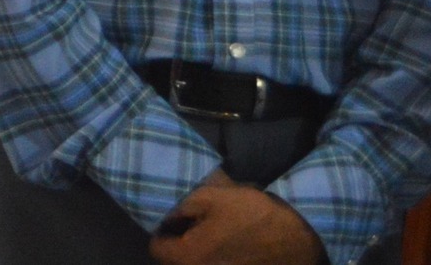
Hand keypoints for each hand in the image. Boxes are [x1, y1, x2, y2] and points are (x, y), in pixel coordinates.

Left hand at [149, 180, 323, 264]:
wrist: (301, 239)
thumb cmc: (253, 216)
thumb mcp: (210, 197)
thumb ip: (179, 207)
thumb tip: (165, 216)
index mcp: (187, 258)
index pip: (157, 247)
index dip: (164, 231)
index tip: (176, 221)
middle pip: (174, 262)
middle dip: (179, 245)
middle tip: (194, 228)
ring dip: (199, 255)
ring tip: (214, 238)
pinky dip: (217, 261)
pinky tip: (229, 250)